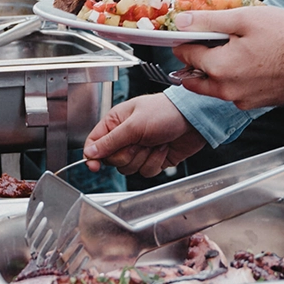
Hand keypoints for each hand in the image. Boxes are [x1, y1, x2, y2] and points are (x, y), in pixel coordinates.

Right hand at [84, 93, 204, 178]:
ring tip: (154, 142)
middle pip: (112, 160)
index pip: (94, 143)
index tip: (95, 165)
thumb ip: (110, 141)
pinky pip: (145, 172)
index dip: (93, 156)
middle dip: (128, 154)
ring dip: (144, 157)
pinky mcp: (153, 159)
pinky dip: (156, 162)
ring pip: (129, 169)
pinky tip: (163, 148)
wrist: (193, 119)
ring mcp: (140, 149)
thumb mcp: (134, 125)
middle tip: (140, 141)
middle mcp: (126, 137)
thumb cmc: (165, 111)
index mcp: (116, 123)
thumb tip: (90, 152)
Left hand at [170, 5, 283, 109]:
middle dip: (197, 58)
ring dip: (216, 70)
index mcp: (219, 68)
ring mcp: (242, 100)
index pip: (185, 54)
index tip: (194, 30)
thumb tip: (182, 22)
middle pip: (194, 76)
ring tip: (237, 49)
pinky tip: (252, 62)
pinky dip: (235, 79)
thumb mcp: (244, 19)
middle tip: (212, 41)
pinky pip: (235, 92)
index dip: (187, 38)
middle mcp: (227, 90)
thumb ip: (208, 21)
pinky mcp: (256, 104)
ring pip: (215, 86)